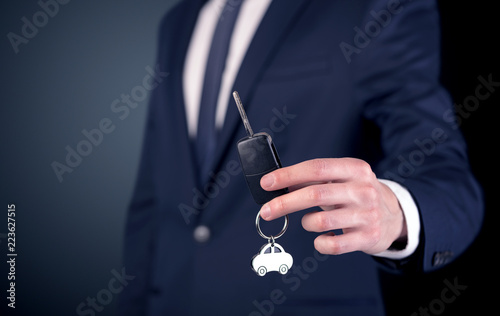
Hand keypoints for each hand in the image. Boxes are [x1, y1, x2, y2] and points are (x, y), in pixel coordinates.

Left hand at [259, 158, 406, 254]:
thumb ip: (312, 179)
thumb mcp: (341, 179)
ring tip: (309, 221)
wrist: (394, 216)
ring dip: (306, 223)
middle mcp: (363, 190)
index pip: (316, 168)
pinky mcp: (368, 237)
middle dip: (284, 203)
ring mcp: (367, 215)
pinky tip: (322, 238)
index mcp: (355, 169)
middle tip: (266, 211)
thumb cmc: (356, 195)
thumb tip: (276, 182)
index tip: (267, 183)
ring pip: (321, 222)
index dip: (288, 175)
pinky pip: (332, 245)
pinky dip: (320, 243)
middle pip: (315, 194)